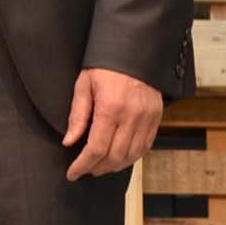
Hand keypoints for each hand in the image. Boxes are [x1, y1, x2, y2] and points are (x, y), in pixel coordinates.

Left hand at [62, 66, 162, 180]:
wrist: (134, 51)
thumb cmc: (104, 66)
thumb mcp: (83, 85)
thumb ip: (77, 116)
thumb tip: (69, 141)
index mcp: (110, 108)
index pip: (95, 148)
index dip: (82, 165)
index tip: (72, 173)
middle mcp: (132, 116)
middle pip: (114, 156)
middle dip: (97, 168)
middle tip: (84, 170)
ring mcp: (147, 118)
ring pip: (132, 155)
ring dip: (114, 166)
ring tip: (99, 167)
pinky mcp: (157, 118)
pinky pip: (145, 146)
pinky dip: (132, 157)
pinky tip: (120, 159)